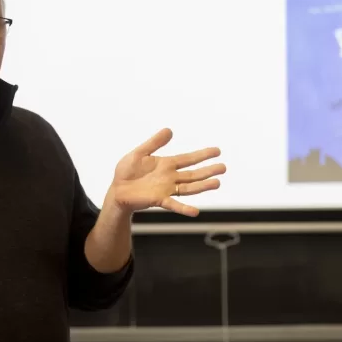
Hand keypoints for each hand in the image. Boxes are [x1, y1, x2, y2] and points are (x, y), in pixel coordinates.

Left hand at [106, 128, 225, 216]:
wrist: (117, 190)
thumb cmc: (126, 172)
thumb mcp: (139, 153)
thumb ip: (154, 143)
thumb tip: (170, 130)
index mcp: (167, 164)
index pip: (188, 159)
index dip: (202, 155)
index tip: (217, 151)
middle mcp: (170, 177)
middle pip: (193, 174)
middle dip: (208, 171)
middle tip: (224, 167)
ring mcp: (166, 190)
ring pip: (188, 188)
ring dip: (202, 186)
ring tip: (217, 183)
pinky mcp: (158, 200)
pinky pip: (173, 204)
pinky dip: (184, 208)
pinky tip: (195, 211)